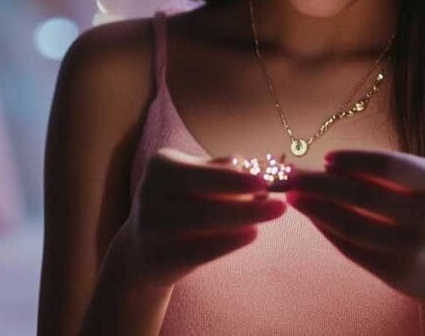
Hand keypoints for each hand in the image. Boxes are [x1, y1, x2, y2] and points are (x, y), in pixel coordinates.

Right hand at [113, 147, 286, 287]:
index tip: (263, 184)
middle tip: (280, 206)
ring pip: (203, 226)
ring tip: (268, 216)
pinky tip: (251, 234)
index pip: (202, 174)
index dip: (234, 181)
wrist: (144, 244)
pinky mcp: (155, 258)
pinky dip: (228, 242)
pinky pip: (198, 252)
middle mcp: (149, 194)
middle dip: (247, 207)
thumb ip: (221, 171)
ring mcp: (149, 228)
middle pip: (206, 205)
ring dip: (241, 221)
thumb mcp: (195, 178)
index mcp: (161, 166)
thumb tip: (251, 166)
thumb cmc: (182, 201)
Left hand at [285, 149, 424, 301]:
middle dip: (320, 183)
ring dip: (316, 208)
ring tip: (293, 197)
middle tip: (291, 176)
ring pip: (352, 224)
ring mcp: (415, 247)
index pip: (388, 165)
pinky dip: (327, 229)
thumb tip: (321, 165)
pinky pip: (352, 247)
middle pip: (363, 195)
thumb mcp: (419, 185)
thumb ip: (379, 174)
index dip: (353, 160)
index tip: (325, 158)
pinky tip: (312, 217)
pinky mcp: (397, 271)